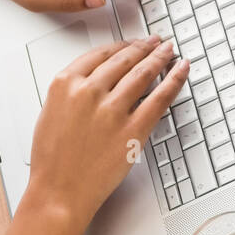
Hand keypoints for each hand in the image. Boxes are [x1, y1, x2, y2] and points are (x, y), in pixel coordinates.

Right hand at [26, 36, 188, 230]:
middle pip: (125, 60)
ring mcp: (113, 110)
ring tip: (170, 51)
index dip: (122, 46)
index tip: (133, 43)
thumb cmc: (53, 160)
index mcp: (65, 85)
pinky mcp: (134, 128)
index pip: (100, 54)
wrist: (58, 192)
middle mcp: (89, 92)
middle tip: (157, 42)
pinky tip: (182, 69)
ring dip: (161, 58)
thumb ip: (73, 92)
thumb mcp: (51, 113)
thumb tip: (98, 79)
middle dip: (145, 47)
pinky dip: (175, 80)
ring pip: (144, 73)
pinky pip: (160, 98)